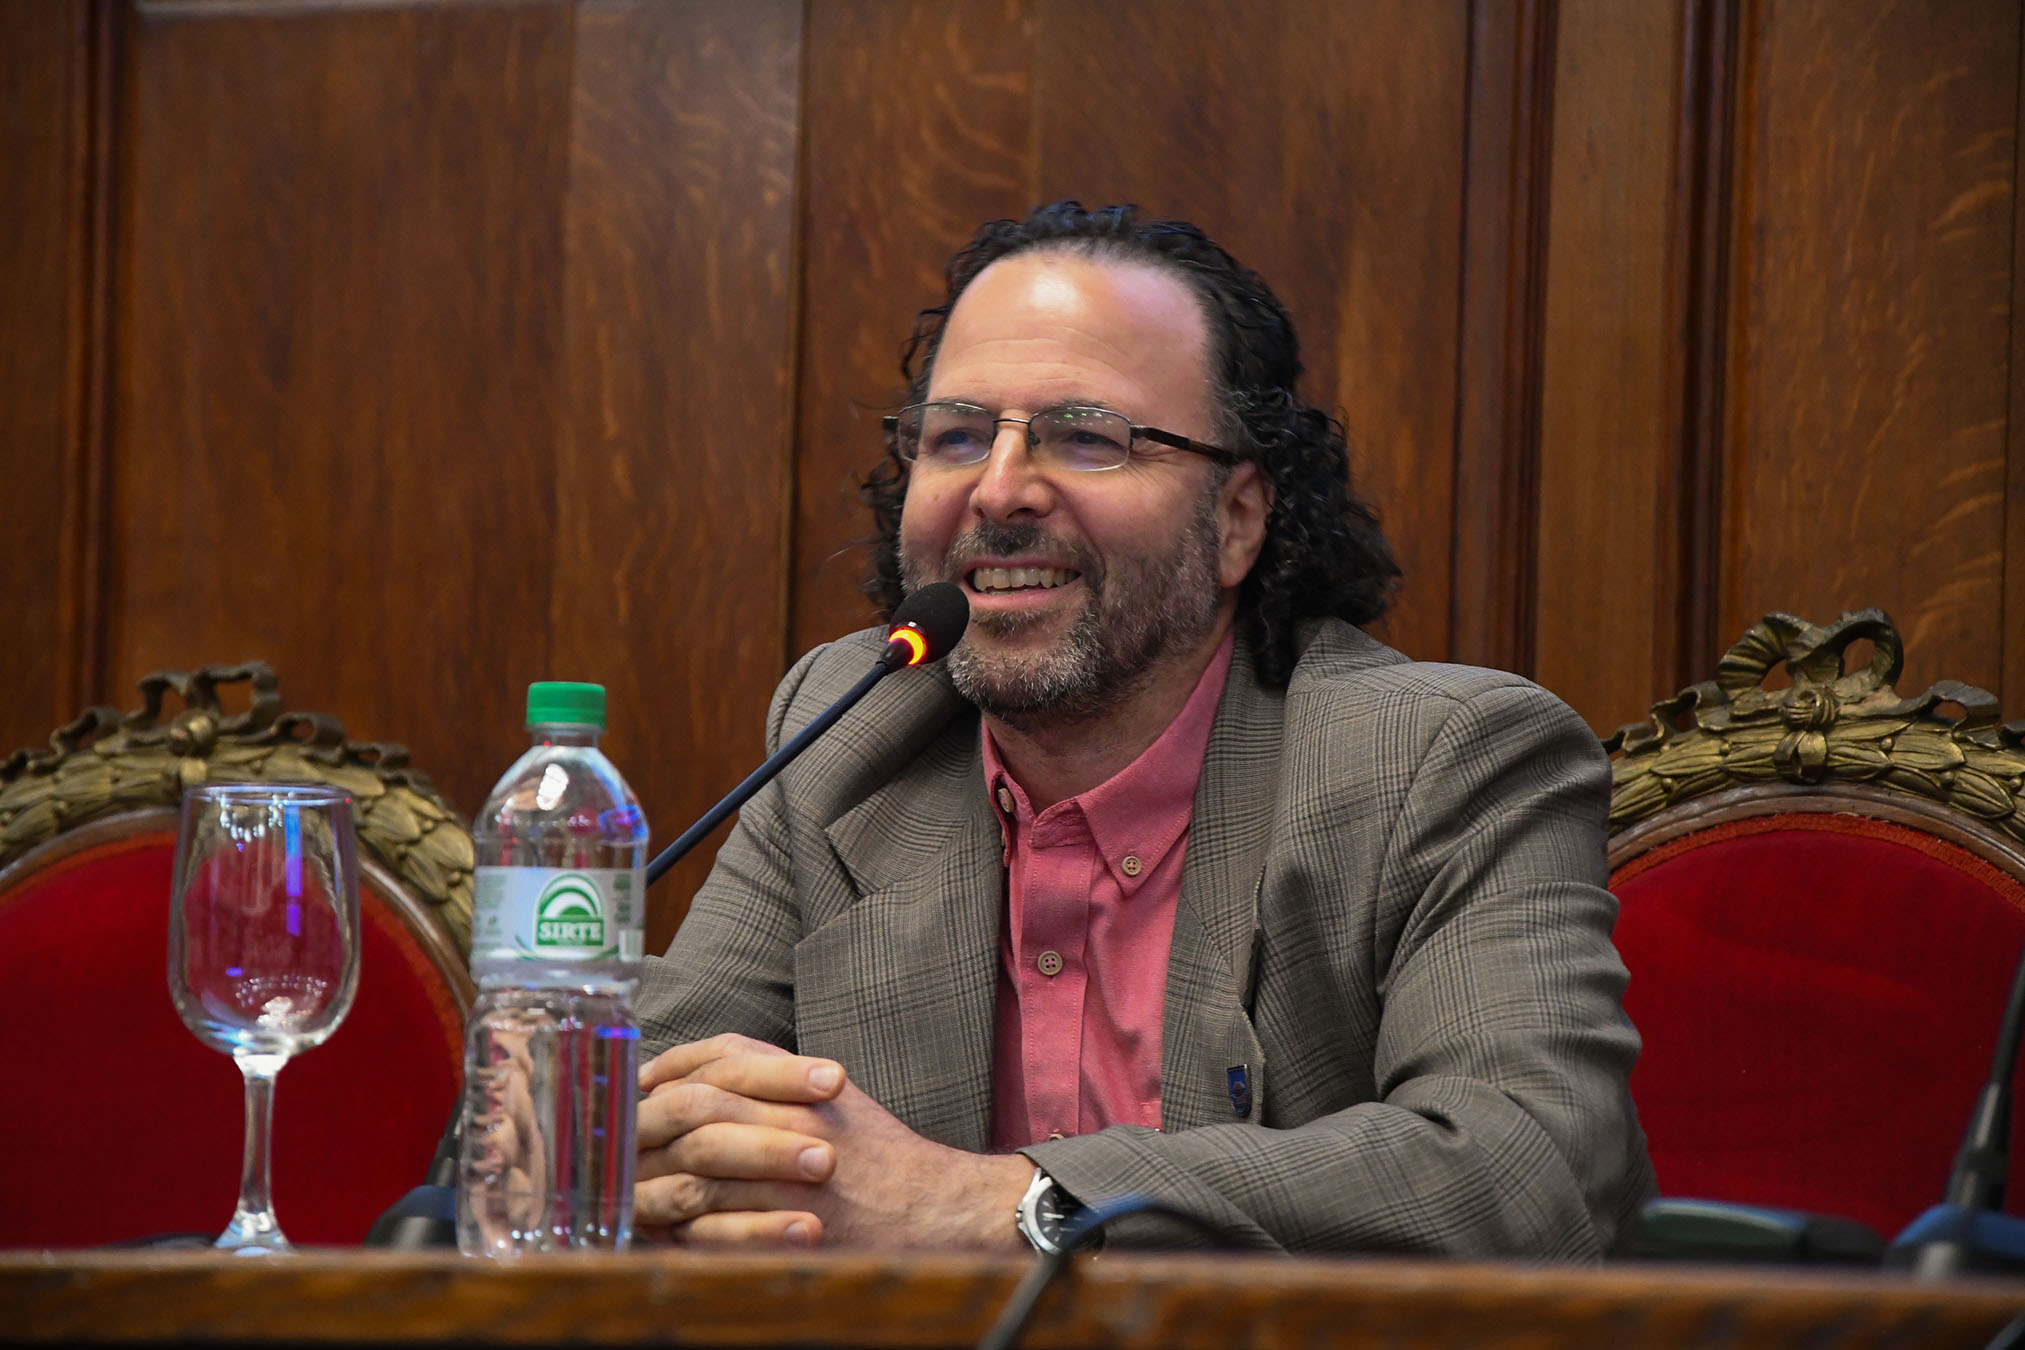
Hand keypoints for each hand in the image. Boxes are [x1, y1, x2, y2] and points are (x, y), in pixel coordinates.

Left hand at [633, 1033, 1031, 1251]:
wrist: (935, 1208)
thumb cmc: (884, 1157)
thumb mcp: (835, 1099)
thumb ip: (777, 1076)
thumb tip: (712, 1067)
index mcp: (801, 1084)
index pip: (721, 1056)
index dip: (674, 1065)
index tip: (645, 1079)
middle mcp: (793, 1117)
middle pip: (699, 1102)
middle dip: (650, 1118)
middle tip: (622, 1132)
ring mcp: (788, 1172)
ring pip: (698, 1163)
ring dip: (658, 1174)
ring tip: (634, 1182)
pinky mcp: (787, 1225)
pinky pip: (716, 1222)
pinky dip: (683, 1223)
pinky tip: (666, 1225)